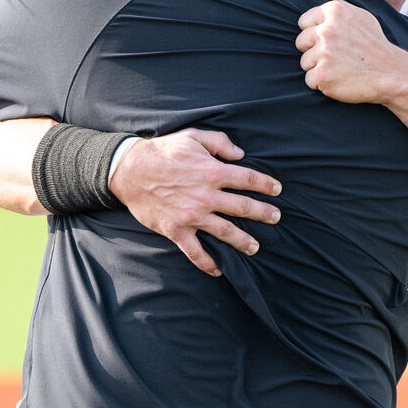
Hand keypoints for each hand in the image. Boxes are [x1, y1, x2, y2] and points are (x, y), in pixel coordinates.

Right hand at [110, 128, 281, 276]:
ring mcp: (192, 216)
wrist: (129, 170)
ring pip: (225, 232)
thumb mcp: (192, 137)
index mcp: (212, 171)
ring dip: (243, 241)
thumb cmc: (163, 151)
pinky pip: (195, 251)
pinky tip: (218, 270)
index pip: (248, 179)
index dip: (266, 185)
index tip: (277, 190)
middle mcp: (206, 196)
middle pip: (243, 207)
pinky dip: (207, 263)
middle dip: (263, 213)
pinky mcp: (176, 230)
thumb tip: (240, 154)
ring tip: (255, 247)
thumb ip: (219, 142)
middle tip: (276, 218)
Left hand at [296, 0, 407, 104]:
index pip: (304, 22)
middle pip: (301, 42)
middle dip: (313, 51)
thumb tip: (317, 16)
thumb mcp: (361, 18)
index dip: (313, 34)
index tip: (327, 43)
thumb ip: (338, 14)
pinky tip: (339, 81)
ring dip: (318, 69)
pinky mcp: (323, 74)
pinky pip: (310, 80)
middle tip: (335, 59)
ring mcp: (324, 52)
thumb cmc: (376, 47)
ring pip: (305, 62)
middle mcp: (327, 29)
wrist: (392, 74)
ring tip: (340, 69)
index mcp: (335, 11)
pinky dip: (322, 84)